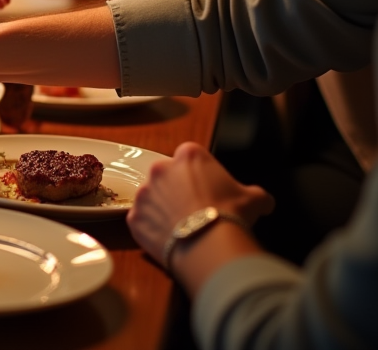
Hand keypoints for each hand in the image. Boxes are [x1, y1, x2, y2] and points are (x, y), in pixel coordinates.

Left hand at [127, 142, 274, 265]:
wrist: (208, 243)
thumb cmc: (230, 214)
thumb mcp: (254, 199)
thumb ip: (255, 194)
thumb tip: (264, 202)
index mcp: (188, 155)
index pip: (192, 158)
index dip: (202, 175)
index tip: (209, 190)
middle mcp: (160, 168)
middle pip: (168, 176)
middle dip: (179, 190)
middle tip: (195, 209)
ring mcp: (144, 192)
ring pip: (153, 198)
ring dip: (164, 209)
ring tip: (183, 227)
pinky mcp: (134, 216)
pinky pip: (142, 220)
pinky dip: (153, 228)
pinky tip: (170, 238)